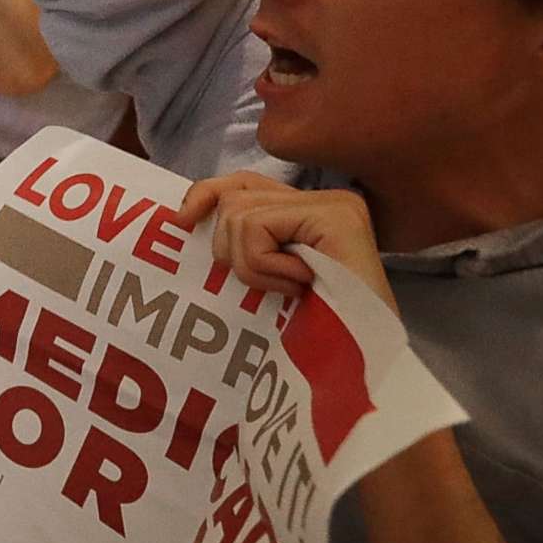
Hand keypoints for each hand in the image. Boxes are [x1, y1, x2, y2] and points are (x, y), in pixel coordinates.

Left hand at [175, 172, 394, 311]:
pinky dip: (264, 265)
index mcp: (312, 210)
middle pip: (235, 197)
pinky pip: (257, 227)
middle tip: (270, 284)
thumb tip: (187, 215)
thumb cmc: (313, 331)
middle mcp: (328, 198)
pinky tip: (298, 285)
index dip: (208, 195)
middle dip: (232, 249)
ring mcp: (335, 204)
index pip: (245, 183)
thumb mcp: (267, 280)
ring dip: (252, 264)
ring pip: (239, 214)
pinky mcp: (335, 216)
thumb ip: (244, 242)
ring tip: (289, 288)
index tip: (183, 221)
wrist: (359, 359)